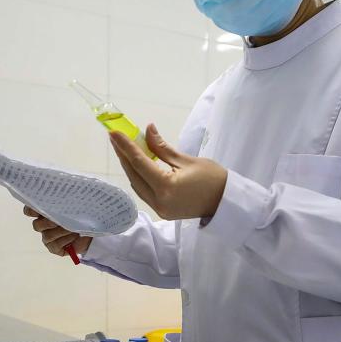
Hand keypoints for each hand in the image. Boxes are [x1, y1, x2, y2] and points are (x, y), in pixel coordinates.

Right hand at [23, 206, 92, 256]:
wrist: (91, 229)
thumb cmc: (81, 213)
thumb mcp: (75, 204)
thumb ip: (66, 201)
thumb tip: (64, 195)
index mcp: (44, 212)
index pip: (30, 211)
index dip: (31, 210)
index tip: (39, 208)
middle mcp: (43, 225)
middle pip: (36, 225)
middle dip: (47, 223)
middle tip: (57, 221)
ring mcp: (47, 237)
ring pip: (47, 236)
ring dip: (61, 231)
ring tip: (72, 228)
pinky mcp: (53, 247)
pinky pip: (55, 245)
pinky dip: (65, 240)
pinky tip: (75, 236)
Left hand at [109, 123, 227, 219]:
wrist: (227, 203)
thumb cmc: (213, 179)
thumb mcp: (187, 160)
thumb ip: (162, 148)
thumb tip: (148, 130)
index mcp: (167, 187)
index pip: (139, 163)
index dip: (125, 146)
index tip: (114, 133)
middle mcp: (159, 201)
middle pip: (134, 175)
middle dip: (123, 155)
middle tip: (116, 138)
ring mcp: (160, 209)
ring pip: (137, 185)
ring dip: (130, 167)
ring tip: (124, 148)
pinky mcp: (162, 211)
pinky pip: (144, 192)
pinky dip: (139, 177)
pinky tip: (137, 164)